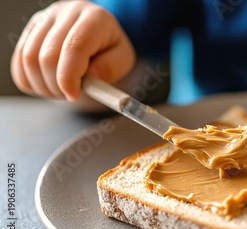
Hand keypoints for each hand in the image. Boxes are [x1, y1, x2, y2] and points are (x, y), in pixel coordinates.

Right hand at [11, 0, 135, 100]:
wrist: (97, 38)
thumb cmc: (111, 50)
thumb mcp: (124, 60)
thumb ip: (111, 67)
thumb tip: (91, 75)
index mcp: (95, 18)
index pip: (74, 47)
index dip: (70, 77)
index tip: (74, 94)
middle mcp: (66, 13)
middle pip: (48, 55)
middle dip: (57, 85)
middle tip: (71, 95)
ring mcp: (44, 19)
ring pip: (29, 59)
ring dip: (43, 85)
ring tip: (61, 90)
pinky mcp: (30, 31)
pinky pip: (19, 61)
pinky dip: (30, 81)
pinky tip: (48, 85)